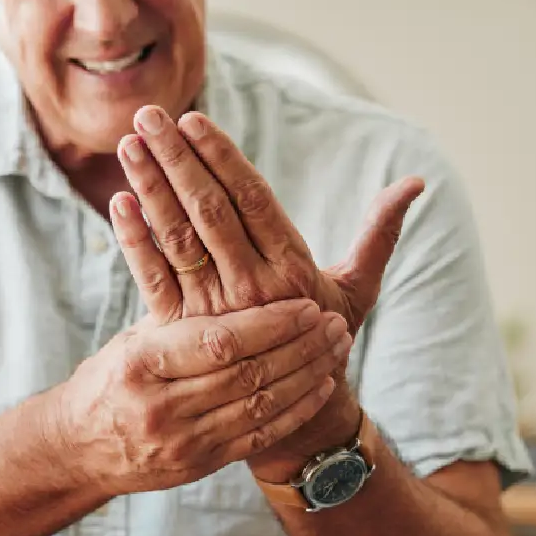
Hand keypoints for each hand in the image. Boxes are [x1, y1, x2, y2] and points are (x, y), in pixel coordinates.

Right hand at [54, 299, 350, 497]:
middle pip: (247, 374)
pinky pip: (258, 437)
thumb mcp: (135, 338)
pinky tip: (320, 385)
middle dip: (298, 347)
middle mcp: (161, 405)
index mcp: (143, 362)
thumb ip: (181, 312)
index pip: (218, 342)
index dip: (268, 324)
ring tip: (335, 347)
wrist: (79, 447)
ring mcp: (181, 441)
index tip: (304, 305)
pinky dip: (295, 410)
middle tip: (332, 322)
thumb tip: (224, 255)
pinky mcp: (198, 465)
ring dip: (306, 374)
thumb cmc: (112, 377)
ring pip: (260, 406)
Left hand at [110, 106, 425, 366]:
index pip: (252, 201)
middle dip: (177, 160)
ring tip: (129, 145)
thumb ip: (380, 233)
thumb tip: (417, 183)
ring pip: (179, 240)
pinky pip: (155, 281)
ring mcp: (215, 312)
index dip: (222, 159)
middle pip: (209, 213)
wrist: (294, 419)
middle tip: (150, 115)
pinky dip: (135, 242)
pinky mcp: (184, 334)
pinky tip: (119, 204)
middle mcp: (252, 289)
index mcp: (293, 270)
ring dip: (151, 189)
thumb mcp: (358, 289)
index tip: (195, 121)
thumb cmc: (326, 340)